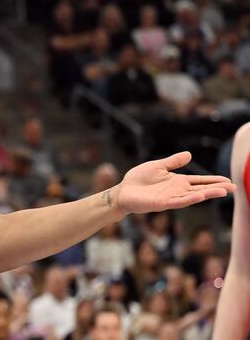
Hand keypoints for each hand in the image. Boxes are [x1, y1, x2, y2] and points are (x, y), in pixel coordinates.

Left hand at [116, 152, 235, 214]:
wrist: (123, 191)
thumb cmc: (138, 180)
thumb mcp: (158, 166)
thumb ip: (173, 162)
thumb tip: (189, 154)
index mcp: (177, 181)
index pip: (200, 181)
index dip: (213, 181)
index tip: (228, 181)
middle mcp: (177, 190)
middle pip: (201, 189)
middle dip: (217, 189)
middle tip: (234, 188)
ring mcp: (171, 197)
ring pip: (193, 196)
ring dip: (208, 194)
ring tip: (223, 191)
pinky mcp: (163, 203)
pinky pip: (179, 201)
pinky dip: (191, 198)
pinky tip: (201, 195)